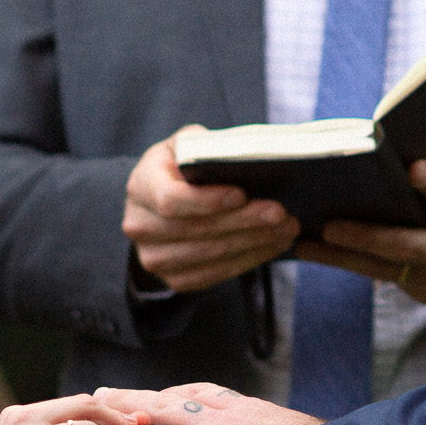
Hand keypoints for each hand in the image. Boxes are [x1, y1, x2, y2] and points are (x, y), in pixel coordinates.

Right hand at [124, 130, 300, 293]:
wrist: (163, 201)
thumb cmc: (182, 166)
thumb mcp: (187, 145)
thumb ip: (206, 147)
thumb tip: (245, 157)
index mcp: (140, 186)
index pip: (170, 199)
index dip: (207, 201)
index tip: (242, 195)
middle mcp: (140, 225)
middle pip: (196, 230)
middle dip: (243, 222)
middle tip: (280, 213)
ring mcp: (154, 257)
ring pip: (209, 255)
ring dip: (253, 243)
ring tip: (285, 229)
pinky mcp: (174, 279)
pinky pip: (215, 275)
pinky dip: (248, 260)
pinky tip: (272, 245)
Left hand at [299, 160, 425, 313]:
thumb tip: (398, 155)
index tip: (413, 168)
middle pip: (408, 244)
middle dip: (367, 235)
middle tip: (331, 225)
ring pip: (383, 268)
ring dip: (340, 255)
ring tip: (304, 243)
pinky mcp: (425, 294)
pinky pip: (382, 276)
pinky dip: (350, 261)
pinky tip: (320, 250)